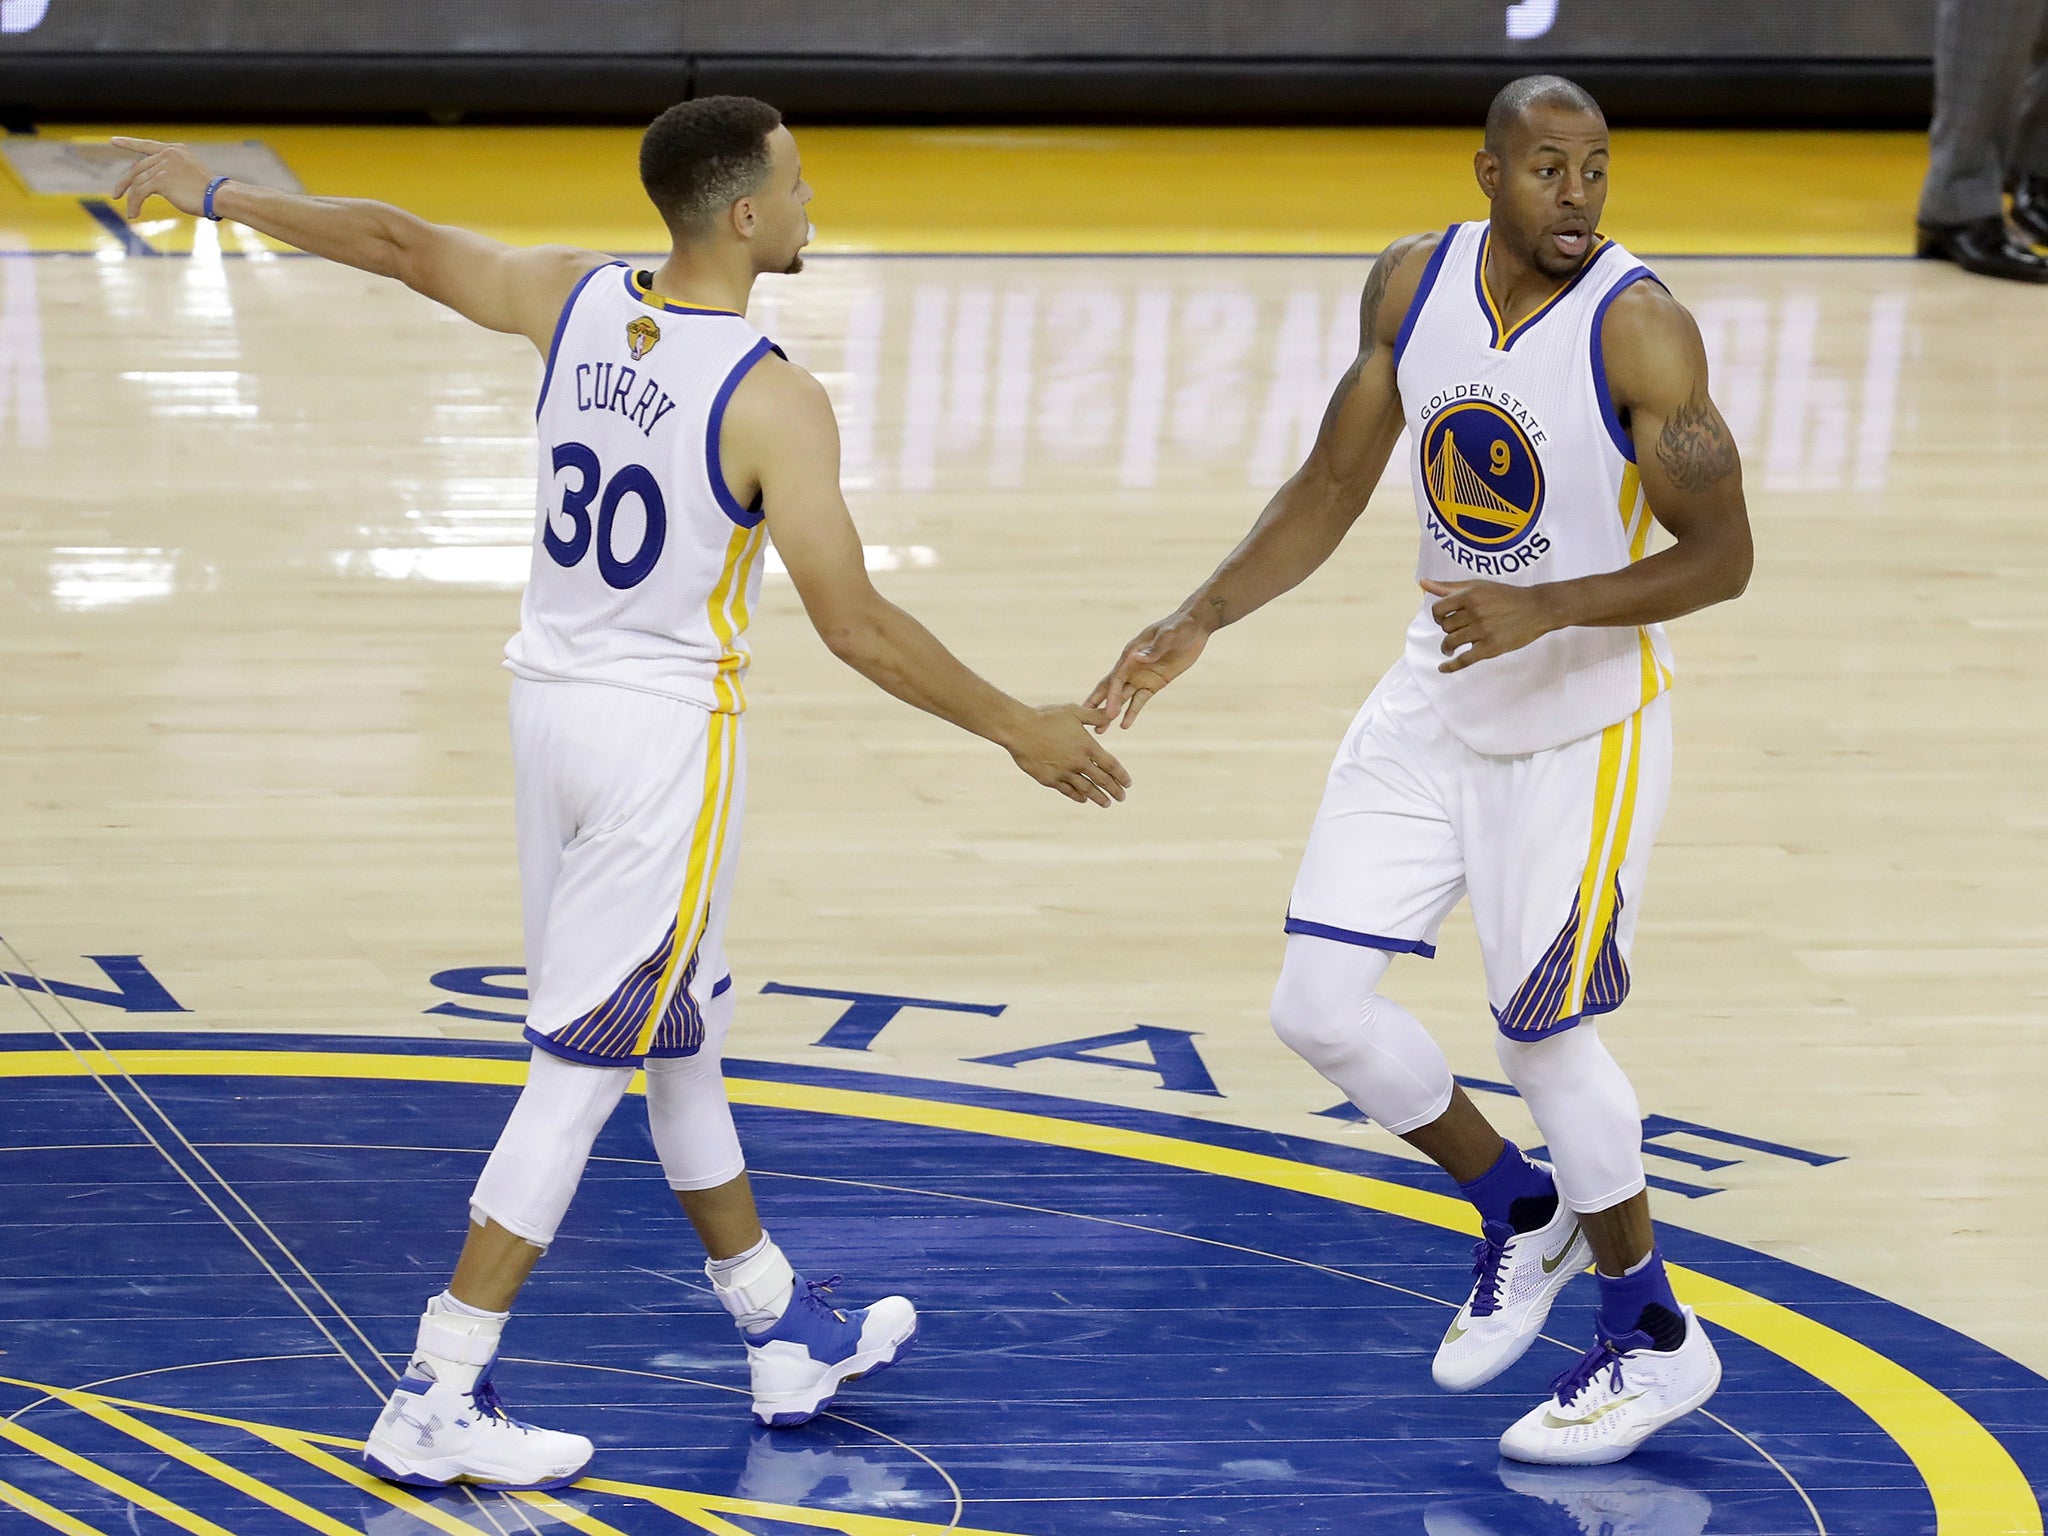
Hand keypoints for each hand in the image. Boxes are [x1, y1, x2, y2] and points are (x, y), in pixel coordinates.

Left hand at [109, 138, 214, 219]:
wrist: (219, 197)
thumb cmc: (211, 193)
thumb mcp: (189, 176)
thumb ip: (171, 173)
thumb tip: (153, 185)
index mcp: (174, 150)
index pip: (147, 145)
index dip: (129, 143)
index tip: (113, 141)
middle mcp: (167, 154)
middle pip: (137, 168)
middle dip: (125, 183)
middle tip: (116, 195)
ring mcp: (163, 166)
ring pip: (137, 183)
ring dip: (131, 199)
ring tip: (130, 212)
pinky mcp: (161, 180)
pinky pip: (140, 193)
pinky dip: (134, 204)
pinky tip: (134, 214)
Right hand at [1004, 704, 1132, 805]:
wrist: (1018, 729)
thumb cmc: (1046, 716)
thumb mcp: (1073, 711)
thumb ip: (1094, 716)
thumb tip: (1113, 713)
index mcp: (1087, 745)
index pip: (1110, 765)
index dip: (1121, 775)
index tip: (1128, 784)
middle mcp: (1078, 762)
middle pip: (1102, 780)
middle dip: (1114, 790)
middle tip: (1122, 798)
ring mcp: (1063, 772)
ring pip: (1086, 789)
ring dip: (1098, 797)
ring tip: (1107, 803)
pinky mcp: (1049, 779)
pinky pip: (1067, 791)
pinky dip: (1077, 796)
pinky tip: (1083, 799)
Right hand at [1085, 609, 1211, 730]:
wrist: (1195, 626)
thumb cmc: (1180, 626)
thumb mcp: (1169, 635)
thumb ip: (1154, 648)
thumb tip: (1136, 658)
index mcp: (1130, 654)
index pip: (1116, 679)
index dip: (1111, 697)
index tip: (1108, 714)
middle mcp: (1131, 667)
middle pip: (1111, 689)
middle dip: (1099, 705)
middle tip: (1088, 724)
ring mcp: (1141, 676)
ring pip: (1122, 698)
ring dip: (1110, 713)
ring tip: (1100, 730)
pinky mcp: (1153, 684)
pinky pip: (1140, 700)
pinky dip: (1131, 713)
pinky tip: (1124, 726)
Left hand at [1420, 579, 1560, 672]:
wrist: (1537, 608)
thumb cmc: (1505, 596)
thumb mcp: (1477, 586)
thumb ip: (1448, 587)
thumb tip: (1423, 583)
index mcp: (1469, 595)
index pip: (1438, 609)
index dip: (1437, 616)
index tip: (1443, 619)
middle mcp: (1474, 612)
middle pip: (1445, 627)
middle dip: (1448, 629)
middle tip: (1457, 630)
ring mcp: (1482, 631)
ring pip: (1451, 642)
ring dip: (1447, 647)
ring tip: (1449, 648)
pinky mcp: (1491, 648)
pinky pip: (1464, 660)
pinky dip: (1451, 666)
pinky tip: (1443, 667)